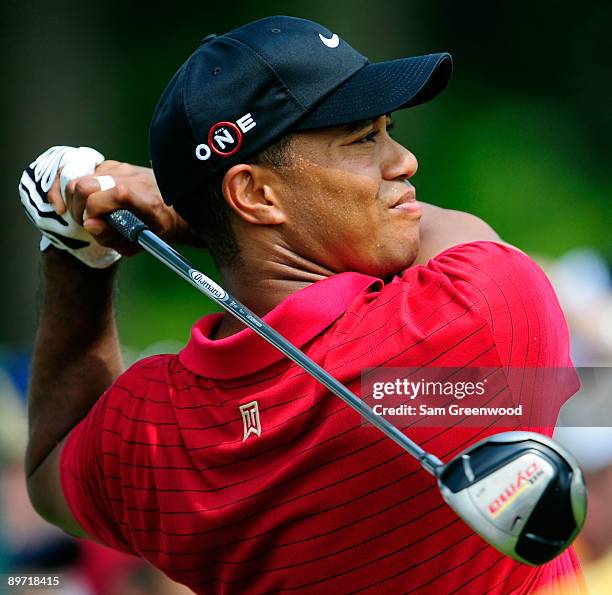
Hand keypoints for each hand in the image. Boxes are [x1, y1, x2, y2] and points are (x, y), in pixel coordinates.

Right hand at [49, 161, 200, 255]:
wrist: (177, 209)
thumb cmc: (158, 230)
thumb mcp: (136, 244)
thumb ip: (110, 237)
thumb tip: (88, 224)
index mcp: (144, 200)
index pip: (105, 196)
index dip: (91, 211)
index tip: (93, 224)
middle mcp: (132, 178)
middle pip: (83, 185)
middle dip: (78, 206)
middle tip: (88, 220)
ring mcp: (122, 168)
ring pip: (81, 179)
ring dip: (80, 198)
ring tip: (94, 213)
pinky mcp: (115, 165)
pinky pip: (88, 175)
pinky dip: (88, 190)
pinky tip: (101, 201)